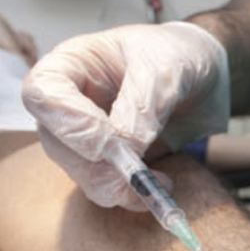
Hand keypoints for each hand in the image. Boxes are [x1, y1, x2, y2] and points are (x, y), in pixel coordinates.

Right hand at [22, 22, 228, 209]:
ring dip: (118, 186)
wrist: (205, 75)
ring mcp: (87, 136)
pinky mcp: (110, 162)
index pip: (43, 95)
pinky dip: (131, 196)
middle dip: (98, 166)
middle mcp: (71, 103)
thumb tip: (124, 151)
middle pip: (58, 143)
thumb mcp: (166, 69)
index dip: (70, 124)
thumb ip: (142, 106)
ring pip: (81, 173)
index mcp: (73, 65)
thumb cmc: (178, 54)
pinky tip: (159, 187)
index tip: (111, 143)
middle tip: (139, 174)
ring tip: (161, 181)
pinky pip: (106, 188)